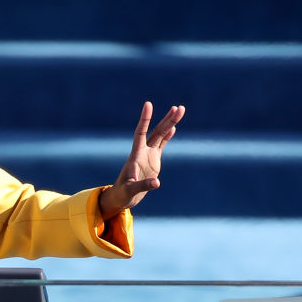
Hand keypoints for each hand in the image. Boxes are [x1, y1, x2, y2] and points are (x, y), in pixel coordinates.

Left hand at [99, 102, 184, 218]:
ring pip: (160, 135)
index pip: (140, 132)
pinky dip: (167, 136)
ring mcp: (148, 155)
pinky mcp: (153, 160)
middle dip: (167, 119)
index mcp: (136, 155)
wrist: (122, 197)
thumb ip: (143, 186)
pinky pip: (161, 145)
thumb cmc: (123, 194)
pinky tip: (173, 127)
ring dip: (170, 123)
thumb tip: (157, 183)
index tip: (148, 104)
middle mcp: (143, 151)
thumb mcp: (131, 191)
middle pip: (156, 131)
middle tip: (178, 107)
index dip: (144, 119)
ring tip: (179, 110)